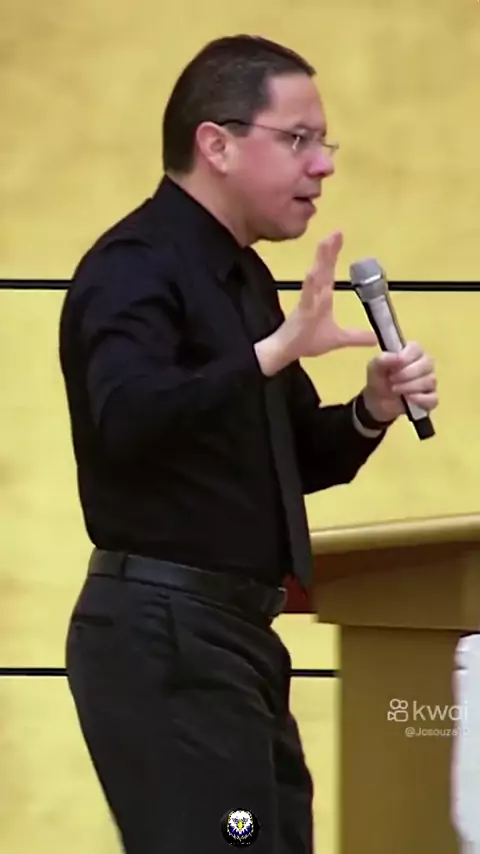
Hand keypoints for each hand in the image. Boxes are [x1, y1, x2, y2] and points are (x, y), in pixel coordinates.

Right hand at [255, 232, 376, 375]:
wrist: (286, 352)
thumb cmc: (307, 342)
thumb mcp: (337, 339)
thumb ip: (356, 337)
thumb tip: (375, 338)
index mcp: (322, 297)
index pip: (329, 271)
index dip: (333, 253)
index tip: (338, 236)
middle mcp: (315, 295)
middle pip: (323, 269)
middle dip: (329, 250)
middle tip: (336, 232)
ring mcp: (308, 302)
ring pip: (316, 278)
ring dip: (321, 261)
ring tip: (326, 243)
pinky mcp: (302, 312)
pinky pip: (307, 297)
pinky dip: (310, 285)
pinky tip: (313, 272)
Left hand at [362, 341, 437, 422]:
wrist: (378, 402)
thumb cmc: (379, 379)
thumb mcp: (374, 368)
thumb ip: (383, 359)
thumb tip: (398, 358)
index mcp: (413, 352)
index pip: (417, 349)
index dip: (405, 357)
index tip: (393, 366)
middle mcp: (425, 364)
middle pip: (427, 364)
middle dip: (407, 374)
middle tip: (392, 380)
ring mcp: (430, 381)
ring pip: (429, 381)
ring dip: (409, 386)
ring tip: (395, 390)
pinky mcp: (431, 398)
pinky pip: (433, 398)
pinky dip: (420, 399)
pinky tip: (408, 399)